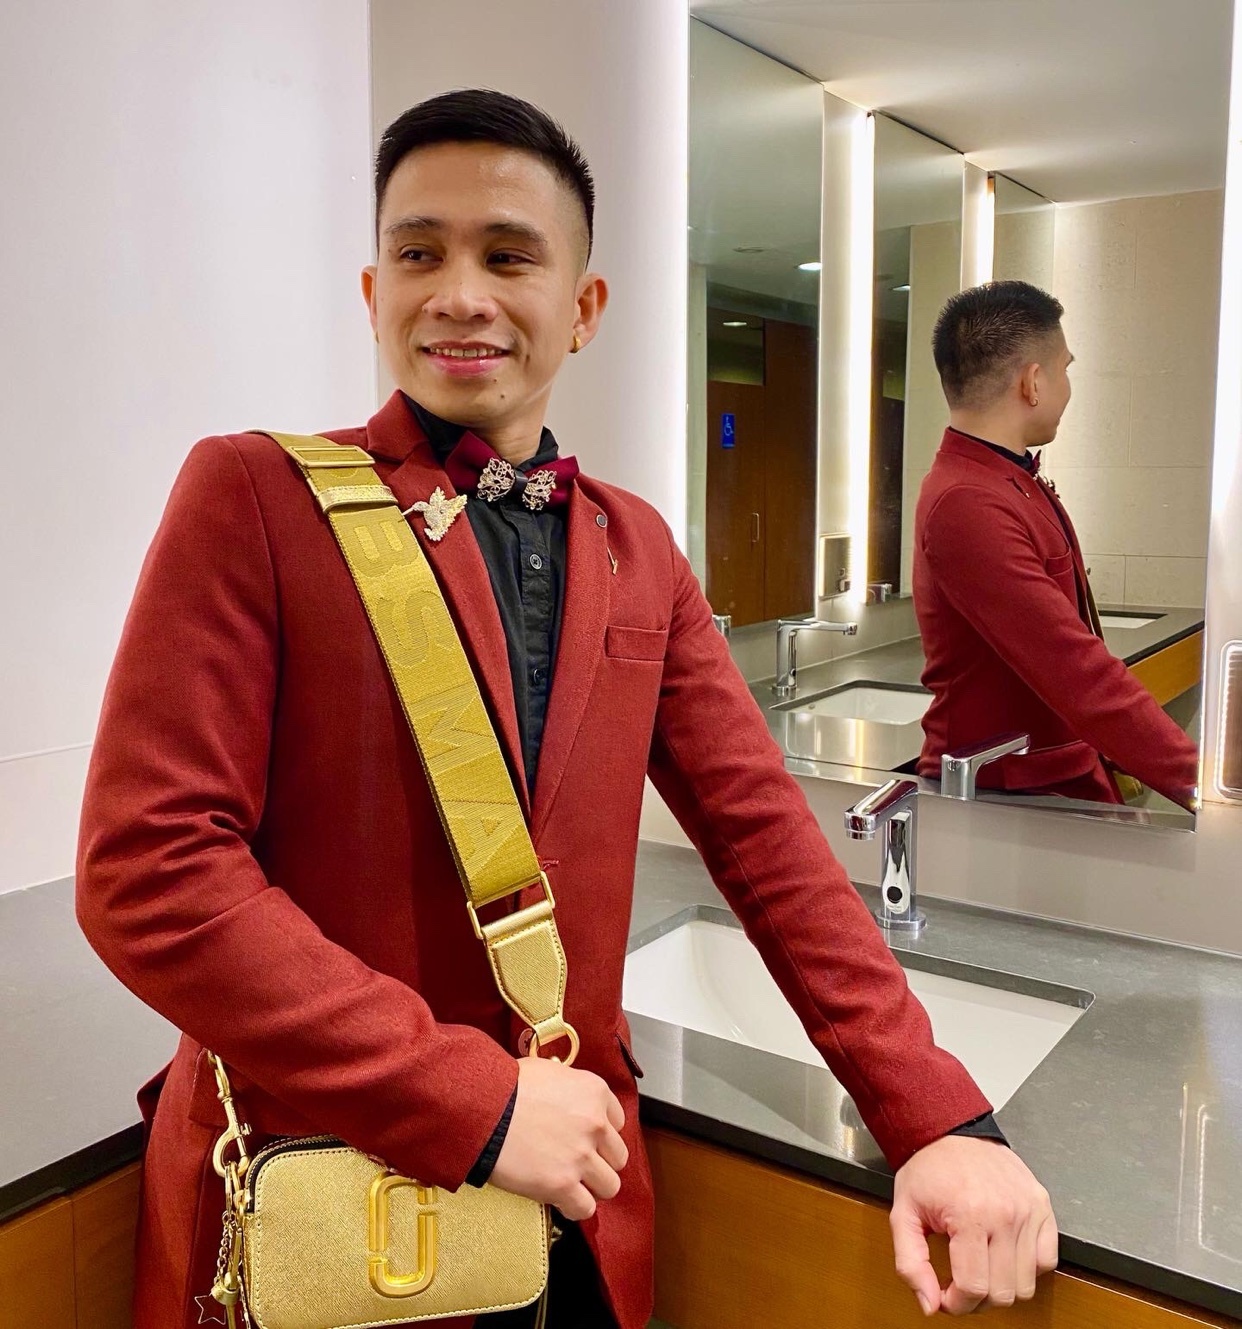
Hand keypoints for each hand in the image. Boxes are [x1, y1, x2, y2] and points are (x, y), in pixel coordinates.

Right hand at [489, 1055, 627, 1220]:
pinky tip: (559, 1199)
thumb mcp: (547, 1071)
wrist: (481, 1108)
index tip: (586, 1139)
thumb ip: (568, 1086)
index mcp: (595, 1092)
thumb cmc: (506, 1087)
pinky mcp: (563, 1184)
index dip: (601, 1134)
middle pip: (618, 1157)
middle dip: (599, 1161)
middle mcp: (595, 1123)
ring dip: (591, 1187)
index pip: (618, 1122)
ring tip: (570, 1184)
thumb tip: (566, 1096)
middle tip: (576, 1163)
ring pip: (610, 1186)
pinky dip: (574, 1208)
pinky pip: (586, 1209)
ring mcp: (581, 1155)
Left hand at [891, 1136, 1057, 1316]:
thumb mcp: (903, 1212)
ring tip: (981, 1267)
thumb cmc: (928, 1169)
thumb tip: (929, 1304)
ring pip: (1026, 1284)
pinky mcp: (1042, 1205)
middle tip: (960, 1284)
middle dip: (977, 1300)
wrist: (950, 1130)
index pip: (973, 1288)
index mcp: (969, 1215)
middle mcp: (1005, 1214)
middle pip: (1003, 1293)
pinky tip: (1003, 1254)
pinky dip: (1027, 1267)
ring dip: (1002, 1287)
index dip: (956, 1304)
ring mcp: (1028, 1210)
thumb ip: (910, 1262)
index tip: (945, 1297)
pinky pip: (1047, 1260)